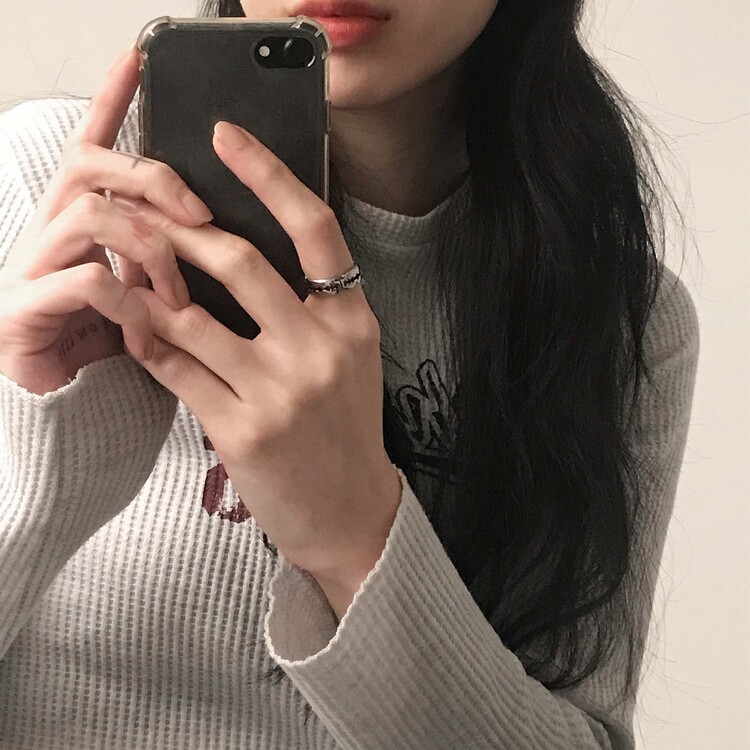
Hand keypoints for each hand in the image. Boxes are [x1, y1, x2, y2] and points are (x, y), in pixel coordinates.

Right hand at [0, 42, 209, 394]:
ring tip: (176, 292)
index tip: (137, 57)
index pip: (92, 146)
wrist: (61, 401)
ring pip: (90, 215)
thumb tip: (204, 226)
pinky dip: (127, 301)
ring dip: (148, 248)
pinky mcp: (23, 310)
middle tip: (199, 215)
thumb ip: (159, 252)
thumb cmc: (106, 339)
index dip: (111, 100)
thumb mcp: (142, 287)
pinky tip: (147, 328)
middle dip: (153, 181)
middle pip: (91, 166)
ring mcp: (32, 267)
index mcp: (80, 222)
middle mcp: (50, 232)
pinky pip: (84, 281)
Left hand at [117, 121, 401, 609]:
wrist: (351, 512)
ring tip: (117, 253)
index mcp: (352, 322)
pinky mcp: (240, 430)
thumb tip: (245, 252)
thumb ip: (309, 308)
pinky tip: (127, 316)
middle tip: (142, 205)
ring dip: (145, 280)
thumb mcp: (347, 359)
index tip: (226, 135)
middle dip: (178, 226)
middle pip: (239, 261)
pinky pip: (175, 368)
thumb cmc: (345, 431)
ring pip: (191, 314)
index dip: (269, 174)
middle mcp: (320, 350)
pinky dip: (145, 336)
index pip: (314, 229)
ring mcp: (279, 392)